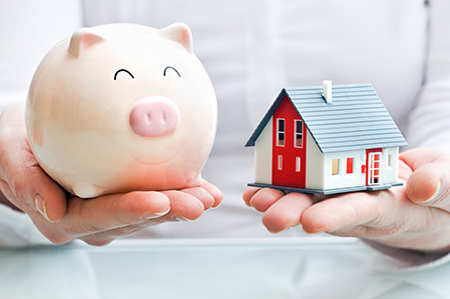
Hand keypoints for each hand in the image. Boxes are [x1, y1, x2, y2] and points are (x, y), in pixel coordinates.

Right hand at [0, 102, 221, 245]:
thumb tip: (51, 208)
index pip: (101, 216)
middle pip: (134, 218)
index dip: (132, 210)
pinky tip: (203, 188)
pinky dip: (179, 192)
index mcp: (64, 218)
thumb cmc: (16, 145)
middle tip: (199, 202)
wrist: (27, 143)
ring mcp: (110, 213)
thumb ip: (25, 182)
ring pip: (150, 212)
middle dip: (169, 211)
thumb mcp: (8, 155)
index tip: (160, 201)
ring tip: (208, 196)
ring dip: (181, 204)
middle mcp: (91, 221)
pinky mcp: (124, 200)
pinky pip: (155, 197)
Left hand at [243, 148, 449, 251]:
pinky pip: (307, 190)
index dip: (337, 216)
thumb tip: (420, 186)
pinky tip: (258, 190)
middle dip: (296, 213)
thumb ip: (442, 185)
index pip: (363, 212)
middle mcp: (362, 208)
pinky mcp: (335, 190)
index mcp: (392, 209)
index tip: (311, 222)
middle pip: (326, 211)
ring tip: (256, 199)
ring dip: (281, 201)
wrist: (426, 191)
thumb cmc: (441, 191)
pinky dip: (281, 188)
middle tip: (269, 216)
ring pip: (311, 201)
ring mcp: (345, 199)